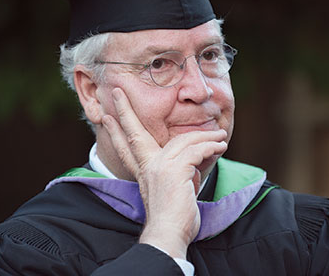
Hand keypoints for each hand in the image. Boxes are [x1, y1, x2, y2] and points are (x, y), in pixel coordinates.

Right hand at [102, 88, 227, 258]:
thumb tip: (194, 162)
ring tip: (220, 135)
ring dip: (206, 136)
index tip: (106, 117)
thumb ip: (177, 173)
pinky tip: (221, 146)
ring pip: (183, 140)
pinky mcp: (175, 171)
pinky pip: (196, 150)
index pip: (126, 147)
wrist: (169, 234)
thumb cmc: (173, 217)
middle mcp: (147, 166)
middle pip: (134, 133)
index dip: (116, 131)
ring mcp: (159, 167)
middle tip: (117, 93)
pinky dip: (212, 146)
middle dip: (124, 111)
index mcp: (143, 171)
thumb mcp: (172, 189)